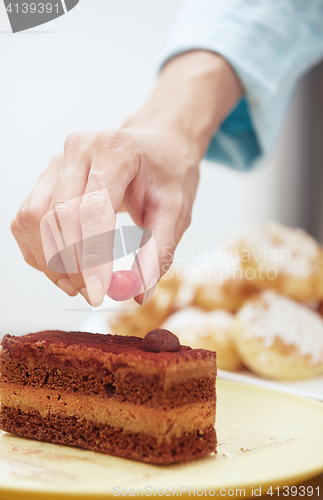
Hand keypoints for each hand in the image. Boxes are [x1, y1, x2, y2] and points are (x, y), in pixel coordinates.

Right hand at [11, 125, 198, 305]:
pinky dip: (39, 251)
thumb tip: (136, 291)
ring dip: (50, 261)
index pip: (92, 209)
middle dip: (71, 265)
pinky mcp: (44, 179)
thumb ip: (158, 252)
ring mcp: (57, 162)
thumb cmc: (166, 176)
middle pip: (57, 216)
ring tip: (79, 283)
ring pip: (33, 219)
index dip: (91, 256)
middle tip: (93, 293)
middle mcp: (80, 149)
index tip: (99, 292)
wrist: (155, 149)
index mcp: (116, 149)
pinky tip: (64, 265)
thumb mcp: (176, 212)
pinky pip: (25, 221)